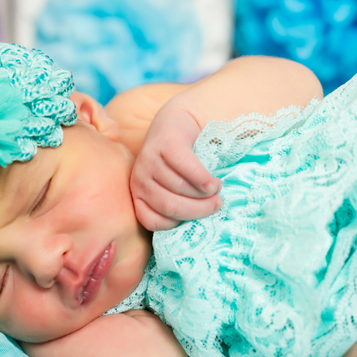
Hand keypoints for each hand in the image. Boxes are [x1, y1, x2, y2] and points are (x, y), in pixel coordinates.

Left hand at [130, 100, 222, 230]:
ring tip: (217, 189)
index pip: (153, 221)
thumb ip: (178, 206)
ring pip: (180, 187)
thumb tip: (198, 232)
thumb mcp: (173, 189)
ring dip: (205, 193)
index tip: (195, 220)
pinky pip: (187, 168)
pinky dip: (203, 179)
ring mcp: (149, 159)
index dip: (178, 224)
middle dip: (198, 210)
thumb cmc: (179, 165)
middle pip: (169, 205)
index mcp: (139, 195)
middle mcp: (140, 179)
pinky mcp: (165, 143)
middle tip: (216, 205)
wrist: (178, 123)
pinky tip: (214, 182)